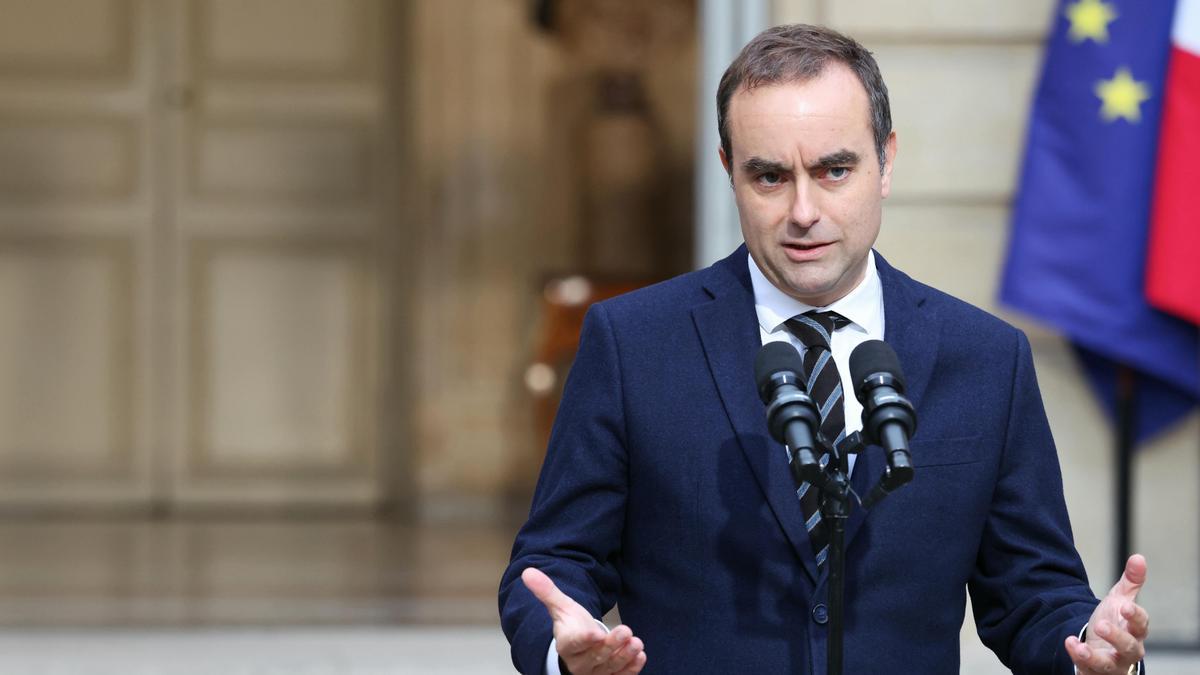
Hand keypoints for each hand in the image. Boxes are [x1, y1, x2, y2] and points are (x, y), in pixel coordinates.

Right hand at [522, 567, 646, 673]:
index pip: (574, 643)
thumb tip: (528, 572)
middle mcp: (579, 663)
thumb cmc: (570, 625)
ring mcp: (594, 673)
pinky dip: (631, 669)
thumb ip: (547, 591)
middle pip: (596, 656)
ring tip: (637, 642)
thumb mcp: (560, 607)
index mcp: (566, 644)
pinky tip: (640, 656)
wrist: (577, 648)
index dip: (585, 640)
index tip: (596, 634)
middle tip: (626, 631)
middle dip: (612, 645)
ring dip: (624, 656)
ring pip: (610, 667)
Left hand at [1066, 554, 1149, 673]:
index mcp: (1135, 630)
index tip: (1125, 606)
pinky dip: (1078, 659)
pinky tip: (1069, 644)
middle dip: (1117, 637)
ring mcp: (1112, 663)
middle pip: (1130, 648)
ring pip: (1109, 665)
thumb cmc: (1115, 623)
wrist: (1099, 646)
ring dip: (1094, 657)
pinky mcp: (1096, 672)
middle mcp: (1127, 650)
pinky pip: (1089, 670)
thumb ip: (1130, 582)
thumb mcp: (1120, 600)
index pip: (1141, 624)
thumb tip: (1139, 557)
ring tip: (1082, 648)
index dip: (1135, 616)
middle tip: (1100, 625)